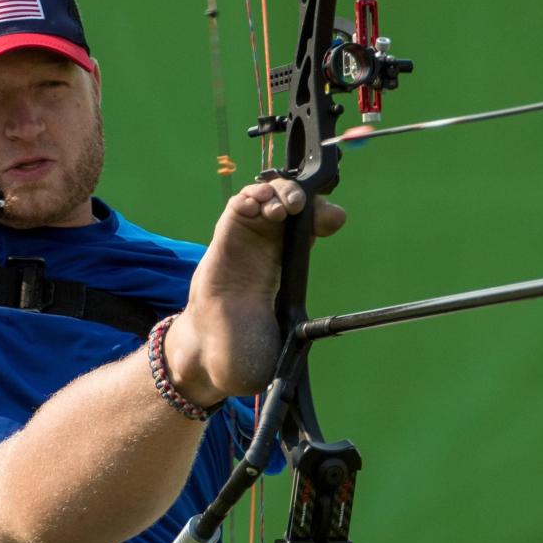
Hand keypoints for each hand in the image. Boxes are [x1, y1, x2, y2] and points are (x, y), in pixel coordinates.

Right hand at [163, 179, 345, 403]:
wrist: (211, 350)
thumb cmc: (248, 344)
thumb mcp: (287, 339)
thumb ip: (302, 334)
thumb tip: (322, 335)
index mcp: (293, 264)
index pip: (315, 226)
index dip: (325, 216)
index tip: (330, 221)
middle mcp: (273, 246)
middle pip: (295, 203)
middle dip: (303, 196)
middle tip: (299, 207)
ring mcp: (248, 238)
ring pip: (268, 197)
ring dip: (276, 192)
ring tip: (277, 208)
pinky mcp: (225, 236)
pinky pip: (239, 206)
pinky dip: (248, 198)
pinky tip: (252, 206)